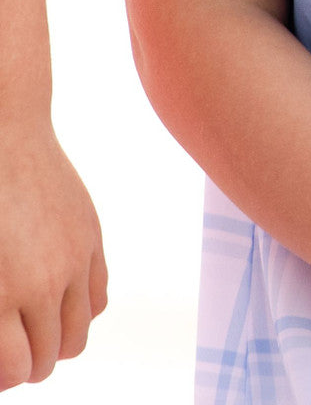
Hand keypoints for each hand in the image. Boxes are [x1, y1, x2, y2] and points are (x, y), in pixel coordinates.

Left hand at [0, 124, 107, 389]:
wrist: (3, 135)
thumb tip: (1, 339)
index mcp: (0, 293)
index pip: (17, 368)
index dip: (5, 377)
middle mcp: (44, 282)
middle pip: (48, 357)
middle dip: (26, 363)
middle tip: (7, 350)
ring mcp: (74, 260)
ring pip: (79, 335)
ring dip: (55, 343)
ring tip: (31, 331)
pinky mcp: (92, 240)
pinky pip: (98, 298)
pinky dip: (78, 311)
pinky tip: (53, 301)